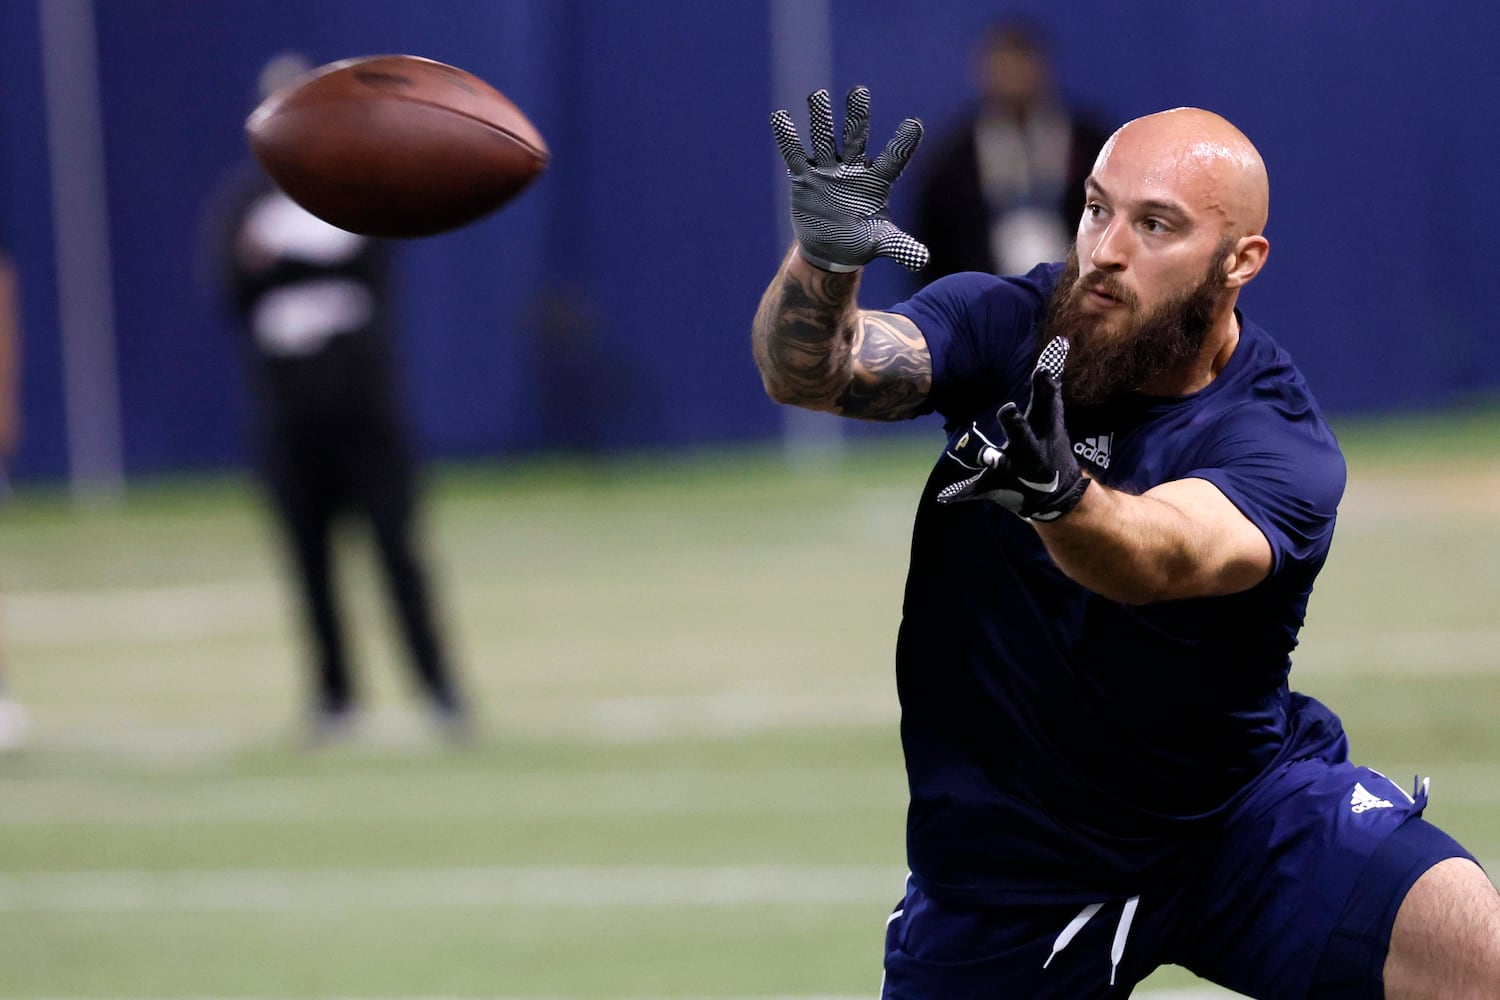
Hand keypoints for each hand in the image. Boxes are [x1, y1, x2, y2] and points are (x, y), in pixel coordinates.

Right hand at [770, 86, 928, 272]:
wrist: (831, 249)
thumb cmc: (862, 240)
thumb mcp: (882, 243)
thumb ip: (901, 246)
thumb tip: (923, 259)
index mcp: (877, 181)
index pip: (894, 159)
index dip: (903, 143)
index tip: (914, 124)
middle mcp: (852, 169)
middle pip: (855, 138)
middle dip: (856, 116)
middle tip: (859, 92)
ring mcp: (827, 170)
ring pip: (824, 139)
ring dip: (820, 119)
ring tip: (817, 95)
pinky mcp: (804, 178)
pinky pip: (794, 155)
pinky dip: (788, 138)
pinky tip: (780, 117)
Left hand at [934, 337, 1088, 521]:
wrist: (1058, 498)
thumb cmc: (1050, 445)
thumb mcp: (1052, 417)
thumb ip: (1049, 384)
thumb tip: (1059, 342)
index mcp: (1044, 430)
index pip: (1047, 404)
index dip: (1045, 387)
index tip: (1043, 369)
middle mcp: (1031, 451)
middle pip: (1023, 435)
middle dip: (1016, 424)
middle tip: (1007, 408)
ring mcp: (1014, 471)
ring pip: (1002, 465)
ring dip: (995, 460)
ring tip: (990, 458)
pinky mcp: (995, 487)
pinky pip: (974, 490)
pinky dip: (958, 493)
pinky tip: (944, 496)